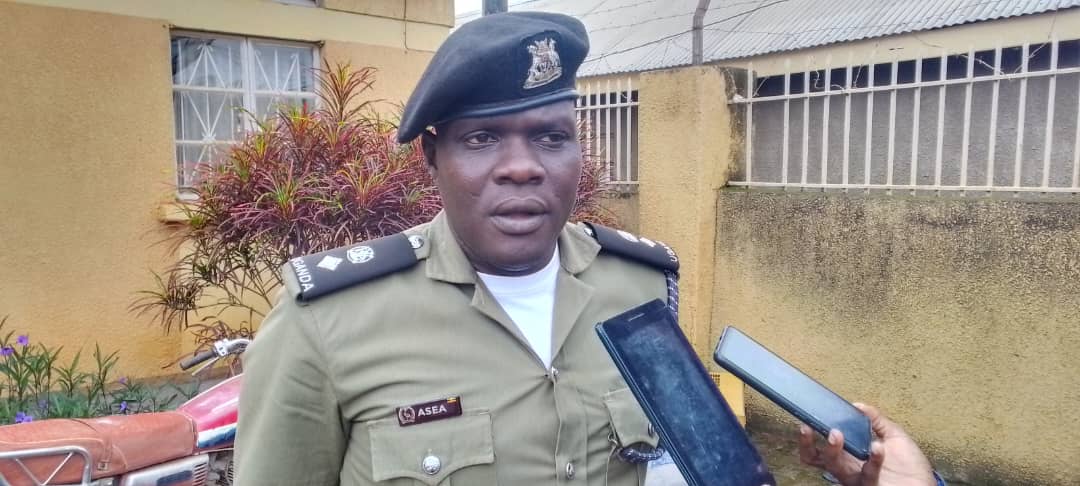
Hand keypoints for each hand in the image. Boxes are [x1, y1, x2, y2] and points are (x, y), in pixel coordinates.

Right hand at [797, 403, 935, 485]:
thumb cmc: (910, 467)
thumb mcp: (894, 437)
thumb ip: (876, 421)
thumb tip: (858, 405)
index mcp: (849, 456)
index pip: (820, 449)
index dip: (808, 439)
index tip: (806, 421)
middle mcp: (848, 468)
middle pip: (817, 459)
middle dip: (808, 444)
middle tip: (809, 427)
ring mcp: (857, 479)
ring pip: (834, 466)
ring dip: (832, 449)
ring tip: (837, 433)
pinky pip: (867, 473)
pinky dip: (873, 458)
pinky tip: (879, 447)